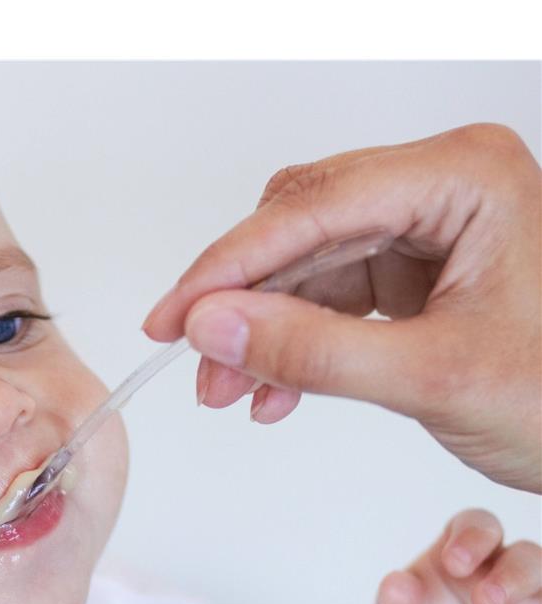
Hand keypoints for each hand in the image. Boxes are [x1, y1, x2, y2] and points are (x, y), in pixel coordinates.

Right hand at [141, 123, 541, 492]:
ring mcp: (425, 227)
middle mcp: (440, 186)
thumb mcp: (434, 377)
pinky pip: (329, 295)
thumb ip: (315, 351)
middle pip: (299, 230)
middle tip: (196, 359)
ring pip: (305, 265)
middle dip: (243, 302)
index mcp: (463, 178)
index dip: (229, 266)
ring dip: (261, 330)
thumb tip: (212, 326)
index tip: (173, 316)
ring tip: (229, 389)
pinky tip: (272, 391)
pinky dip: (295, 343)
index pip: (313, 208)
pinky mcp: (413, 268)